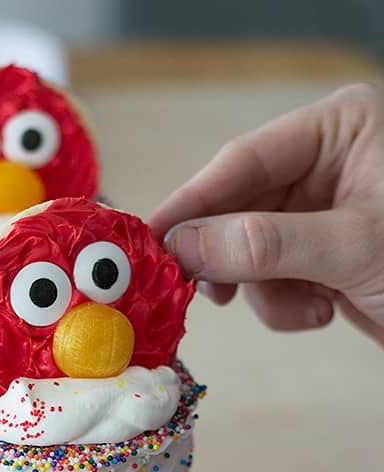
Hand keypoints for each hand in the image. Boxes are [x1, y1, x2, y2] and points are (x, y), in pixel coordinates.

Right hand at [151, 83, 383, 343]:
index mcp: (341, 130)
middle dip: (232, 256)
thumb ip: (264, 244)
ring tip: (308, 307)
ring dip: (266, 290)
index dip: (193, 203)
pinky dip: (288, 304)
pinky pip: (275, 277)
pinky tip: (324, 312)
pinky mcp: (323, 254)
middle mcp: (328, 164)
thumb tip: (184, 246)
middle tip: (202, 292)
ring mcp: (324, 212)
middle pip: (240, 206)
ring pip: (252, 250)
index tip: (150, 240)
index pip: (243, 160)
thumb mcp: (352, 248)